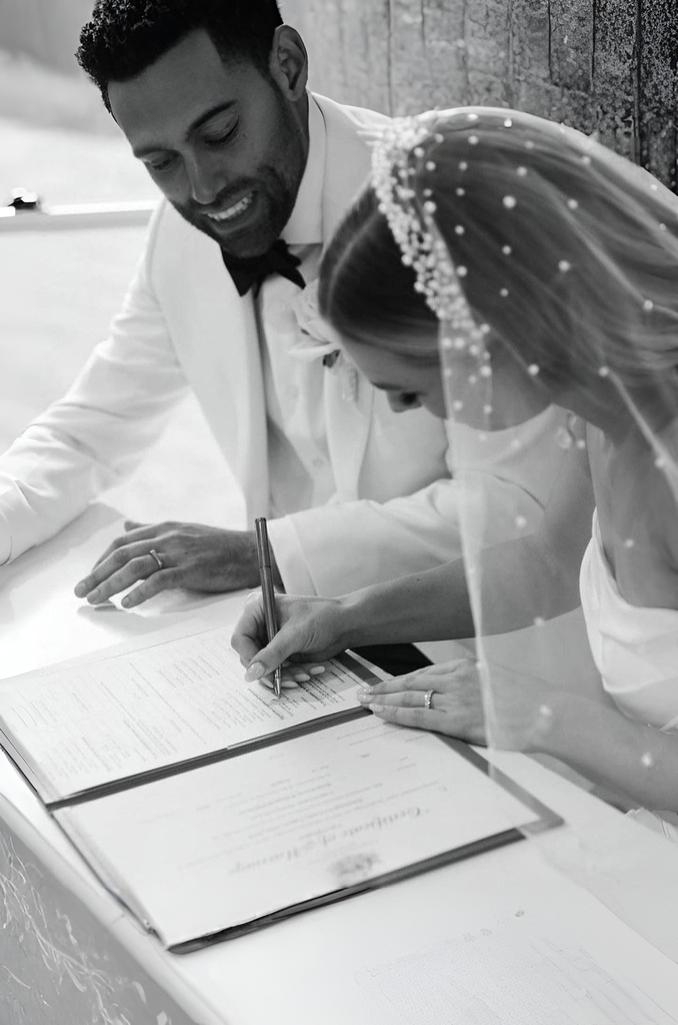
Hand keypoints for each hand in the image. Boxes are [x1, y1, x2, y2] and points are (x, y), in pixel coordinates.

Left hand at [75, 520, 270, 607]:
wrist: (253, 551)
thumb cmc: (219, 545)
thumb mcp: (183, 531)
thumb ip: (152, 530)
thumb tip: (126, 526)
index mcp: (164, 528)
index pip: (122, 542)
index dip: (102, 560)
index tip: (90, 577)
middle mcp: (167, 537)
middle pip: (122, 554)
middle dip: (97, 573)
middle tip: (81, 592)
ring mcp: (179, 552)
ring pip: (134, 566)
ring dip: (110, 584)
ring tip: (95, 600)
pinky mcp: (191, 568)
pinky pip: (159, 580)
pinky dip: (140, 592)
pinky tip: (127, 603)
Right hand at [231, 591, 348, 683]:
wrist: (346, 624)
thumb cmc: (323, 617)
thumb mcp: (296, 634)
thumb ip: (272, 654)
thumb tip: (251, 673)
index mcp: (259, 610)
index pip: (240, 639)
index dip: (249, 657)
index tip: (261, 671)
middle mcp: (261, 625)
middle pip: (251, 657)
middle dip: (270, 670)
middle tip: (288, 679)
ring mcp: (271, 641)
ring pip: (265, 668)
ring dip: (285, 675)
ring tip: (305, 674)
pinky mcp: (282, 653)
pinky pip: (278, 671)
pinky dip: (293, 674)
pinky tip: (310, 671)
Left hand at [358, 659, 554, 750]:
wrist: (548, 714)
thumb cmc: (528, 703)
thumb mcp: (496, 683)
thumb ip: (473, 686)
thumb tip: (457, 696)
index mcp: (466, 667)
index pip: (423, 673)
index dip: (399, 680)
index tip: (382, 684)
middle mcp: (457, 678)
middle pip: (410, 683)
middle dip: (383, 688)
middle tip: (361, 692)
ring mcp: (456, 698)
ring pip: (409, 698)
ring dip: (384, 700)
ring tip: (365, 704)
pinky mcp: (458, 720)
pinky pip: (419, 717)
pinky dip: (396, 714)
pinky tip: (381, 714)